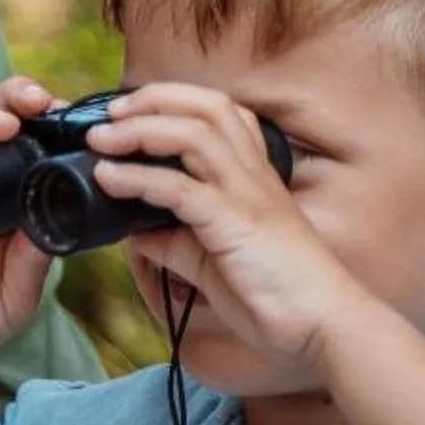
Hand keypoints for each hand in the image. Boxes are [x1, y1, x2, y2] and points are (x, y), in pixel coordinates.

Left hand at [82, 83, 366, 365]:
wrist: (323, 325)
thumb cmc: (277, 295)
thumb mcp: (214, 264)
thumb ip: (177, 243)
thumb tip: (136, 232)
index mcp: (254, 176)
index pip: (220, 113)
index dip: (174, 101)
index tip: (130, 111)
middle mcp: (253, 174)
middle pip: (206, 106)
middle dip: (153, 100)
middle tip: (109, 114)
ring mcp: (246, 193)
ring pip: (193, 133)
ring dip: (139, 129)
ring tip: (101, 139)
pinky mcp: (236, 221)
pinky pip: (180, 187)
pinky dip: (138, 177)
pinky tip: (108, 180)